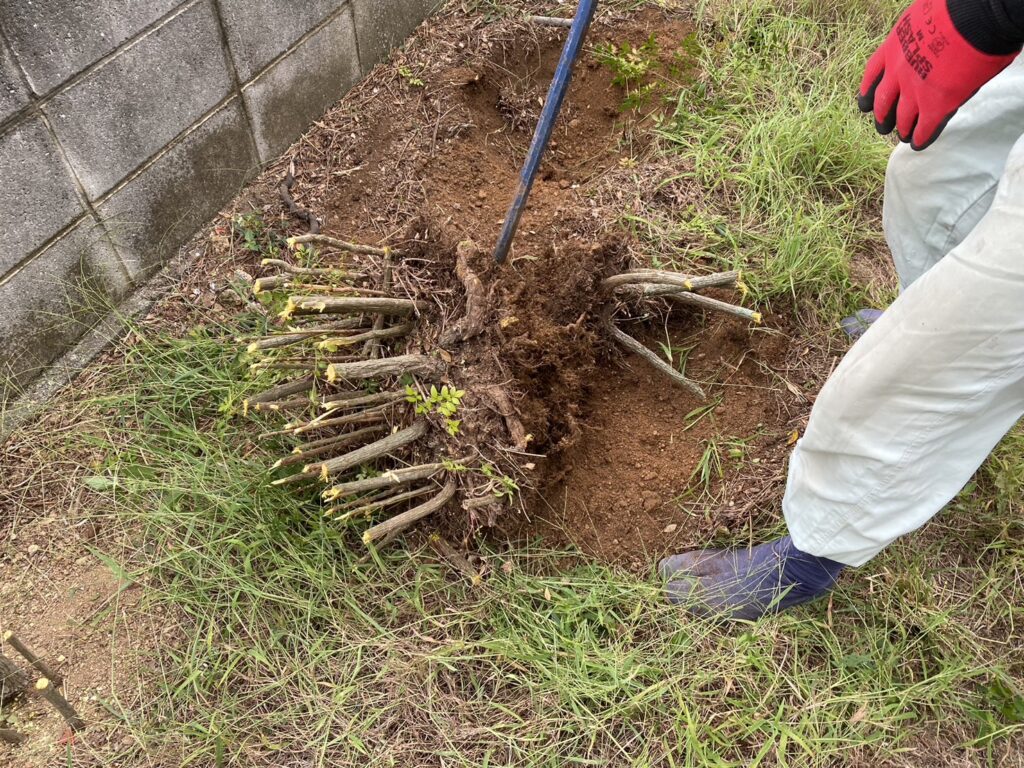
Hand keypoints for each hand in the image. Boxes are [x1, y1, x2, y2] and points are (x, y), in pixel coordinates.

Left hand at [858, 0, 1018, 149]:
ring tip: (903, 135)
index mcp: (893, 47)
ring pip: (901, 118)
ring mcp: (914, 91)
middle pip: (882, 101)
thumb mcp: (923, 18)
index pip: (872, 74)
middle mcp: (897, 72)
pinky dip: (921, 138)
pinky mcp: (935, 105)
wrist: (975, 18)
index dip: (868, 91)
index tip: (864, 104)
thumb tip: (926, 47)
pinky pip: (924, 128)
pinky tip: (919, 144)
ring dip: (902, 129)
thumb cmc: (957, 9)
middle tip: (882, 126)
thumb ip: (918, 38)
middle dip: (882, 116)